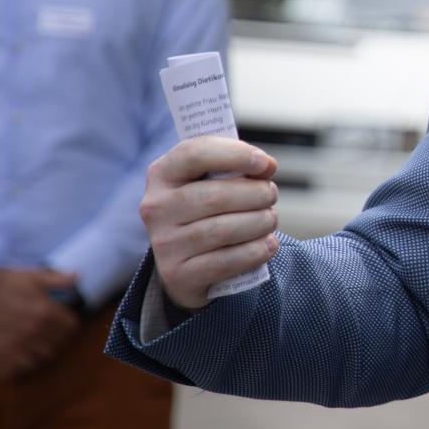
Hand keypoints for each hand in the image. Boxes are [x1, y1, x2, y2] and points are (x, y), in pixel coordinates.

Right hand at [0, 265, 81, 380]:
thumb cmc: (5, 282)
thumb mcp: (33, 276)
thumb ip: (58, 279)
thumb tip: (78, 276)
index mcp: (45, 311)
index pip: (72, 328)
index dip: (70, 324)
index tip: (64, 322)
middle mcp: (33, 330)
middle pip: (60, 344)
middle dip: (58, 338)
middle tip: (51, 332)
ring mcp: (17, 343)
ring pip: (44, 357)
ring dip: (44, 350)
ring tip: (38, 342)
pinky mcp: (0, 353)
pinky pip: (22, 367)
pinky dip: (26, 362)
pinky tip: (24, 352)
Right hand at [138, 137, 281, 311]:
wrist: (185, 263)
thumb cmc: (206, 209)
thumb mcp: (208, 181)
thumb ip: (233, 166)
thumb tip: (266, 166)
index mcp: (161, 174)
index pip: (195, 154)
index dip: (237, 155)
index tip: (267, 164)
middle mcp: (156, 208)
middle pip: (217, 196)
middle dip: (257, 194)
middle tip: (271, 195)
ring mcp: (164, 244)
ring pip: (225, 230)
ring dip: (260, 222)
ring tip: (270, 219)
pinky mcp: (178, 274)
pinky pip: (227, 261)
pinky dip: (256, 250)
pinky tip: (268, 243)